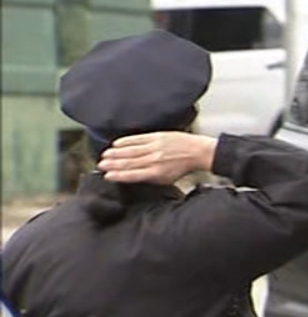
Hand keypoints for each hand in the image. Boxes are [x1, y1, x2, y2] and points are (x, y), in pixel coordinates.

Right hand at [97, 132, 217, 184]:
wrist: (198, 153)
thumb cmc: (182, 167)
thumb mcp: (166, 179)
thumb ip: (149, 178)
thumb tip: (132, 178)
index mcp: (156, 173)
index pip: (133, 175)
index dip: (118, 175)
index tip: (107, 176)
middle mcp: (154, 160)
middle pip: (128, 162)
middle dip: (112, 164)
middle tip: (101, 165)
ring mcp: (155, 147)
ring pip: (130, 151)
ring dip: (115, 153)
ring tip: (105, 155)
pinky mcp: (157, 137)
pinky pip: (137, 139)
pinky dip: (125, 141)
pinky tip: (116, 143)